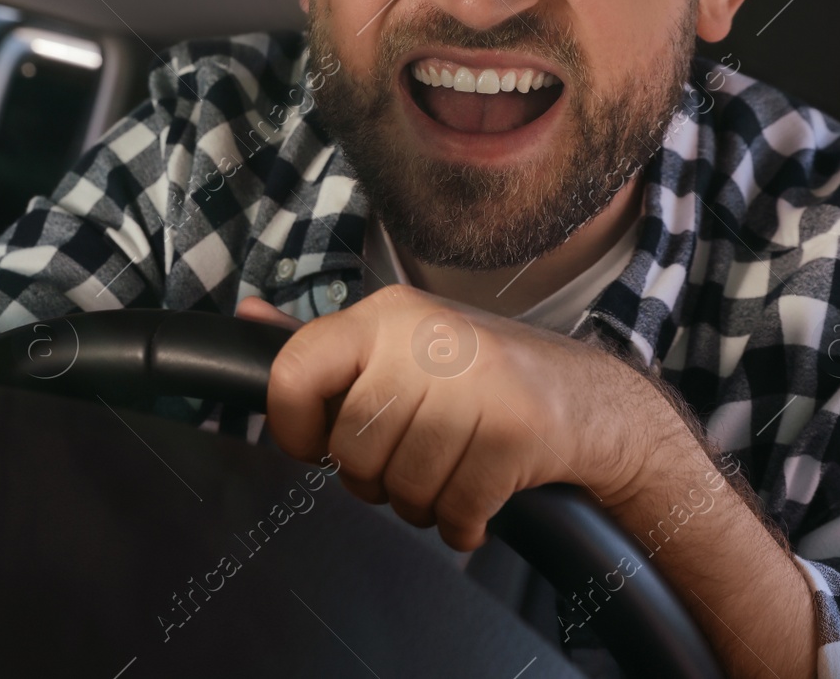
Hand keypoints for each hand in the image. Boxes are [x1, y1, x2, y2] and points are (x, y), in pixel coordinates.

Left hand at [239, 286, 667, 550]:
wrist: (594, 401)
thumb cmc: (480, 379)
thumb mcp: (399, 345)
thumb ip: (321, 343)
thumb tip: (246, 314)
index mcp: (386, 315)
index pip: (295, 372)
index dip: (294, 429)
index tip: (318, 448)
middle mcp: (427, 338)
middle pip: (350, 449)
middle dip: (372, 480)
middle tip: (406, 465)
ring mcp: (477, 381)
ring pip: (400, 486)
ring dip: (420, 504)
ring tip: (448, 475)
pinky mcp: (518, 429)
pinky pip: (455, 510)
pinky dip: (462, 524)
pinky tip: (477, 502)